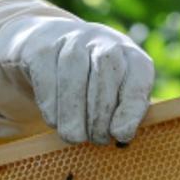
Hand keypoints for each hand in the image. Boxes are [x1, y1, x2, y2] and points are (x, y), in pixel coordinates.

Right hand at [0, 14, 153, 144]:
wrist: (48, 43)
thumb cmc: (91, 83)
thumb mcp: (115, 94)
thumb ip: (124, 112)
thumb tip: (122, 136)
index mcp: (130, 54)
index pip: (138, 76)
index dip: (131, 109)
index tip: (121, 135)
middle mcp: (103, 40)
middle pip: (105, 76)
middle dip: (100, 117)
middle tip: (96, 139)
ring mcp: (70, 39)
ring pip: (73, 80)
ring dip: (74, 117)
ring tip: (75, 137)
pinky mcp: (40, 47)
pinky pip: (47, 82)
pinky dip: (51, 109)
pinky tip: (55, 121)